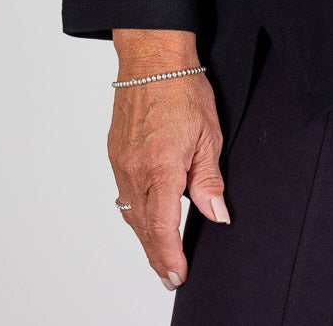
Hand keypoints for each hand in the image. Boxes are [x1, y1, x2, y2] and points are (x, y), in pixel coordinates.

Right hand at [108, 54, 229, 291]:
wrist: (152, 57)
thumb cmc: (183, 88)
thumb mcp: (208, 135)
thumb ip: (209, 181)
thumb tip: (217, 216)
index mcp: (160, 168)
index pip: (163, 227)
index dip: (170, 256)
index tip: (178, 275)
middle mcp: (134, 169)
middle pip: (143, 227)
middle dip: (157, 255)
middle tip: (170, 276)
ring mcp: (120, 162)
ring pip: (130, 212)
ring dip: (145, 236)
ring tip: (161, 254)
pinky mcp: (114, 153)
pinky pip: (123, 192)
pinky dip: (136, 211)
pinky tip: (148, 216)